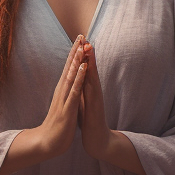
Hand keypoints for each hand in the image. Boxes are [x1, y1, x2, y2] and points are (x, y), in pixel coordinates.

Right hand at [30, 35, 86, 159]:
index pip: (68, 68)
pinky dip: (79, 77)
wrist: (47, 143)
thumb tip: (68, 84)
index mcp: (62, 90)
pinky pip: (75, 90)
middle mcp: (62, 91)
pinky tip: (83, 67)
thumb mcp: (63, 105)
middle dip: (75, 51)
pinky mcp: (67, 108)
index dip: (74, 54)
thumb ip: (66, 94)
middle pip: (69, 67)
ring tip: (82, 45)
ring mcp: (64, 98)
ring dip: (77, 60)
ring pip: (72, 75)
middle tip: (81, 34)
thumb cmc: (57, 125)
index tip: (79, 39)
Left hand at [79, 38, 112, 159]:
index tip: (77, 41)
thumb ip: (81, 89)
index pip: (84, 68)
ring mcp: (95, 96)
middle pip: (90, 67)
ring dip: (91, 61)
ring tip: (88, 46)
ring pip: (93, 75)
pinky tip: (88, 68)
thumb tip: (77, 78)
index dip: (80, 55)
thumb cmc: (88, 120)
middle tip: (84, 36)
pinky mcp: (96, 104)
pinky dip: (90, 77)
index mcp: (87, 88)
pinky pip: (92, 88)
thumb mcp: (82, 100)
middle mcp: (93, 90)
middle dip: (87, 52)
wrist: (97, 138)